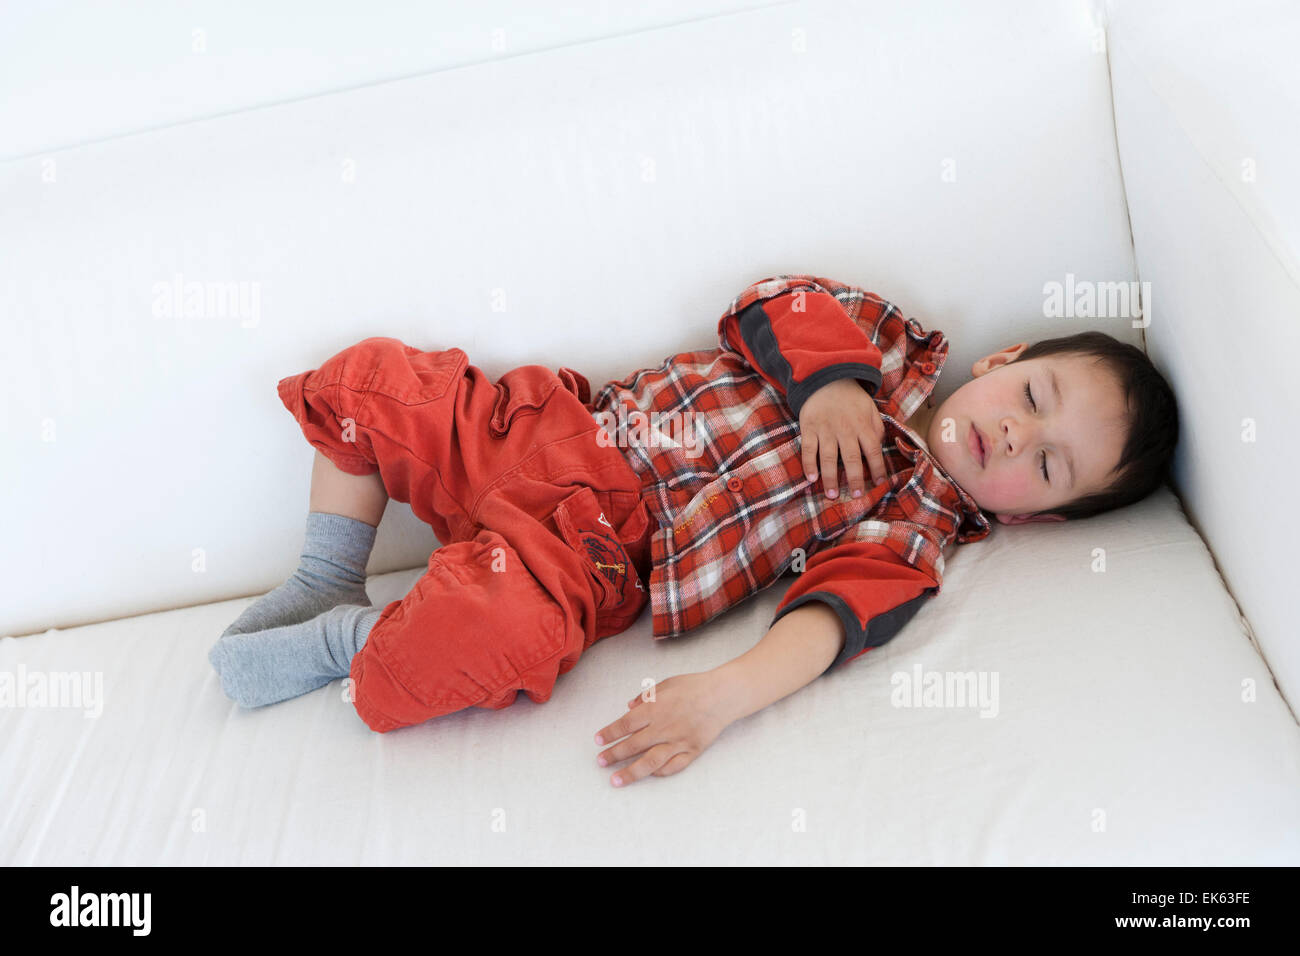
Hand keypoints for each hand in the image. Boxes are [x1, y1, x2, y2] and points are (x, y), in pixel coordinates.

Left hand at [593, 672, 732, 787]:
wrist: (723, 695)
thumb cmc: (694, 686)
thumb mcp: (666, 684)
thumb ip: (646, 696)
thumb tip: (629, 707)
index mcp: (655, 709)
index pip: (625, 724)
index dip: (609, 733)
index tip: (598, 740)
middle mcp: (664, 727)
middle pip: (633, 745)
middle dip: (613, 755)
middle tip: (600, 761)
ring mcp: (678, 742)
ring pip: (650, 762)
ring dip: (630, 772)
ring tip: (615, 780)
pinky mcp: (692, 751)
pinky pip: (673, 766)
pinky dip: (659, 772)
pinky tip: (648, 774)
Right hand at [798, 377, 885, 498]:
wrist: (825, 378)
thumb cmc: (850, 398)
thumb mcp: (870, 408)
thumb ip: (876, 428)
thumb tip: (880, 447)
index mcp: (862, 424)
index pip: (873, 450)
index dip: (877, 468)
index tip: (879, 483)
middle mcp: (845, 429)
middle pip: (851, 458)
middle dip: (854, 478)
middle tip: (857, 495)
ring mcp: (825, 429)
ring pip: (828, 457)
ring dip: (830, 477)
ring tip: (832, 494)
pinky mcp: (809, 428)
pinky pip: (808, 449)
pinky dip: (809, 464)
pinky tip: (811, 478)